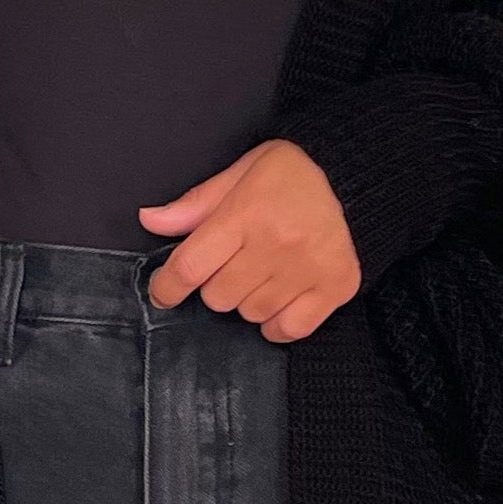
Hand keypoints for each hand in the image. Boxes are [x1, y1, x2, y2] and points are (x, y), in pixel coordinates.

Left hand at [139, 139, 357, 340]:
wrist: (352, 175)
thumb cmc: (288, 175)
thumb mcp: (239, 173)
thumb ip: (195, 204)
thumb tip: (150, 220)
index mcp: (247, 213)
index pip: (191, 266)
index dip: (167, 286)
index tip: (163, 292)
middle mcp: (278, 244)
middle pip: (219, 296)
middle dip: (216, 283)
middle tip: (236, 261)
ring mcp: (308, 269)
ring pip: (251, 314)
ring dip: (248, 300)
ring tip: (263, 272)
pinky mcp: (336, 287)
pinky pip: (288, 329)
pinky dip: (278, 323)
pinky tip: (280, 299)